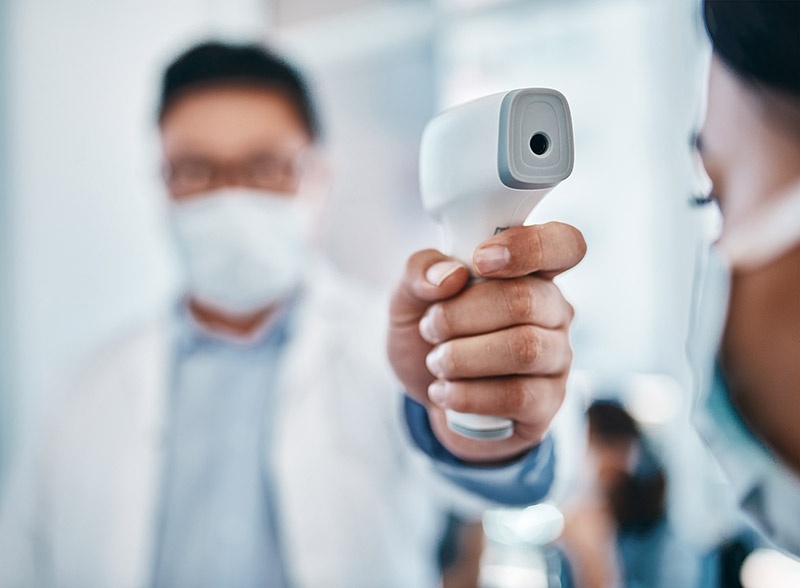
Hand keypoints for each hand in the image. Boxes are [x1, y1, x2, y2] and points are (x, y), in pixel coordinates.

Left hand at [388, 222, 585, 462]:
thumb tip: (449, 275)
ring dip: (463, 356)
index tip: (480, 260)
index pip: (564, 243)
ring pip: (525, 350)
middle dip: (462, 314)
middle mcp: (553, 311)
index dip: (529, 247)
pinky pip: (518, 396)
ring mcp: (556, 358)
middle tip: (430, 327)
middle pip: (526, 300)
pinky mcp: (546, 404)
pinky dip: (469, 394)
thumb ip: (419, 271)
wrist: (427, 394)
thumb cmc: (430, 334)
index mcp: (530, 271)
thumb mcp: (408, 296)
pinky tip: (445, 392)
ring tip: (436, 362)